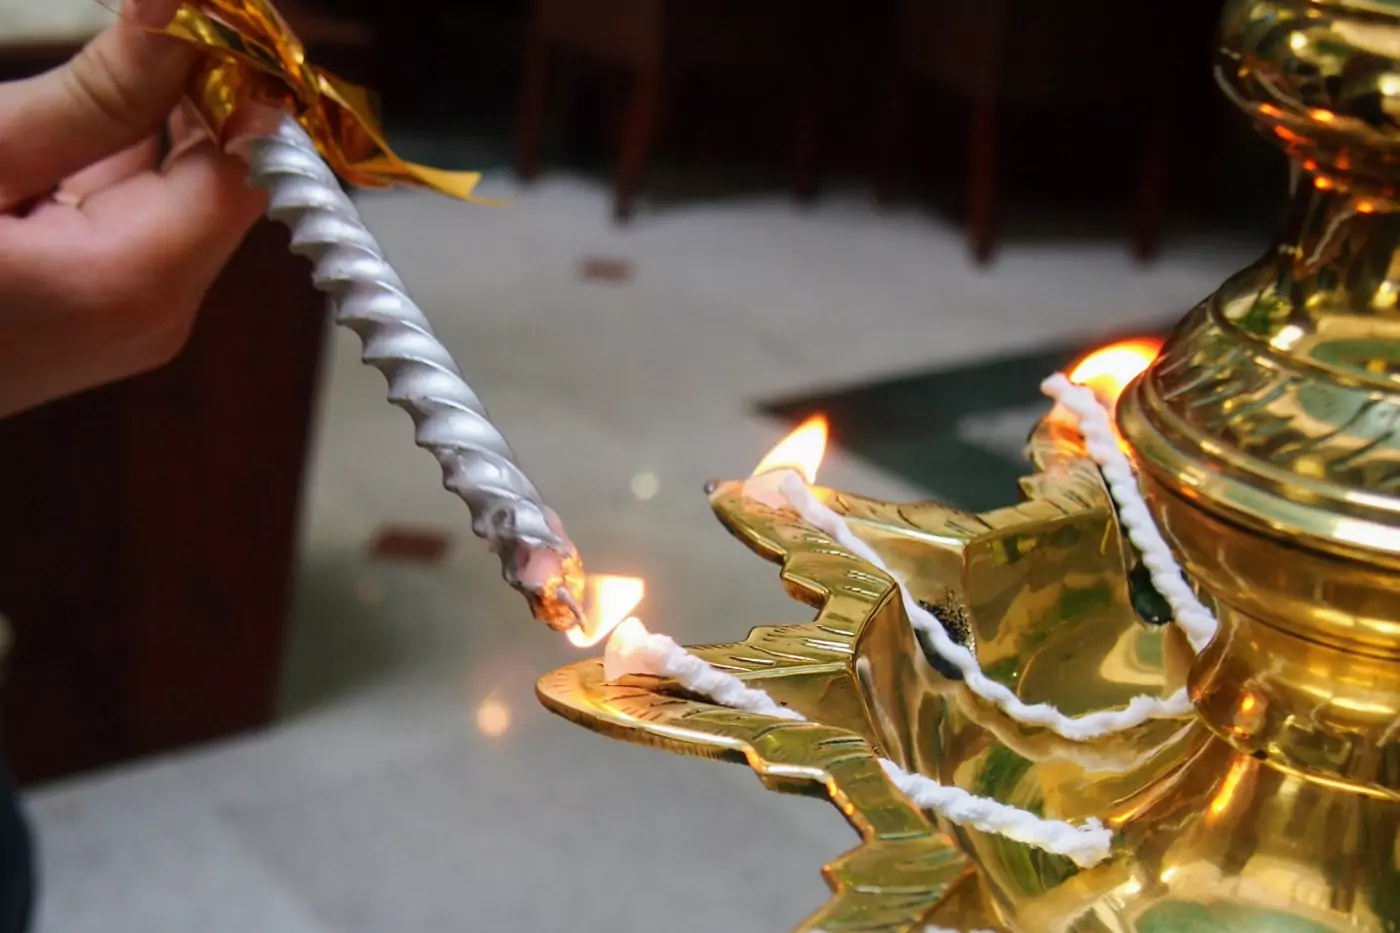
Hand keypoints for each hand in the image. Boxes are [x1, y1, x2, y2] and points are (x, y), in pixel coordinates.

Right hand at [0, 0, 266, 416]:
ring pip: (165, 193)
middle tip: (141, 15)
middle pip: (213, 176)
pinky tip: (54, 124)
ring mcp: (123, 322)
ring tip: (107, 52)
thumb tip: (179, 13)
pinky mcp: (88, 315)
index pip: (249, 162)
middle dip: (184, 86)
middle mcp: (154, 313)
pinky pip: (120, 220)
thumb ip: (96, 91)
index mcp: (140, 280)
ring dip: (137, 119)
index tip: (210, 7)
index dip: (240, 78)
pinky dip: (100, 161)